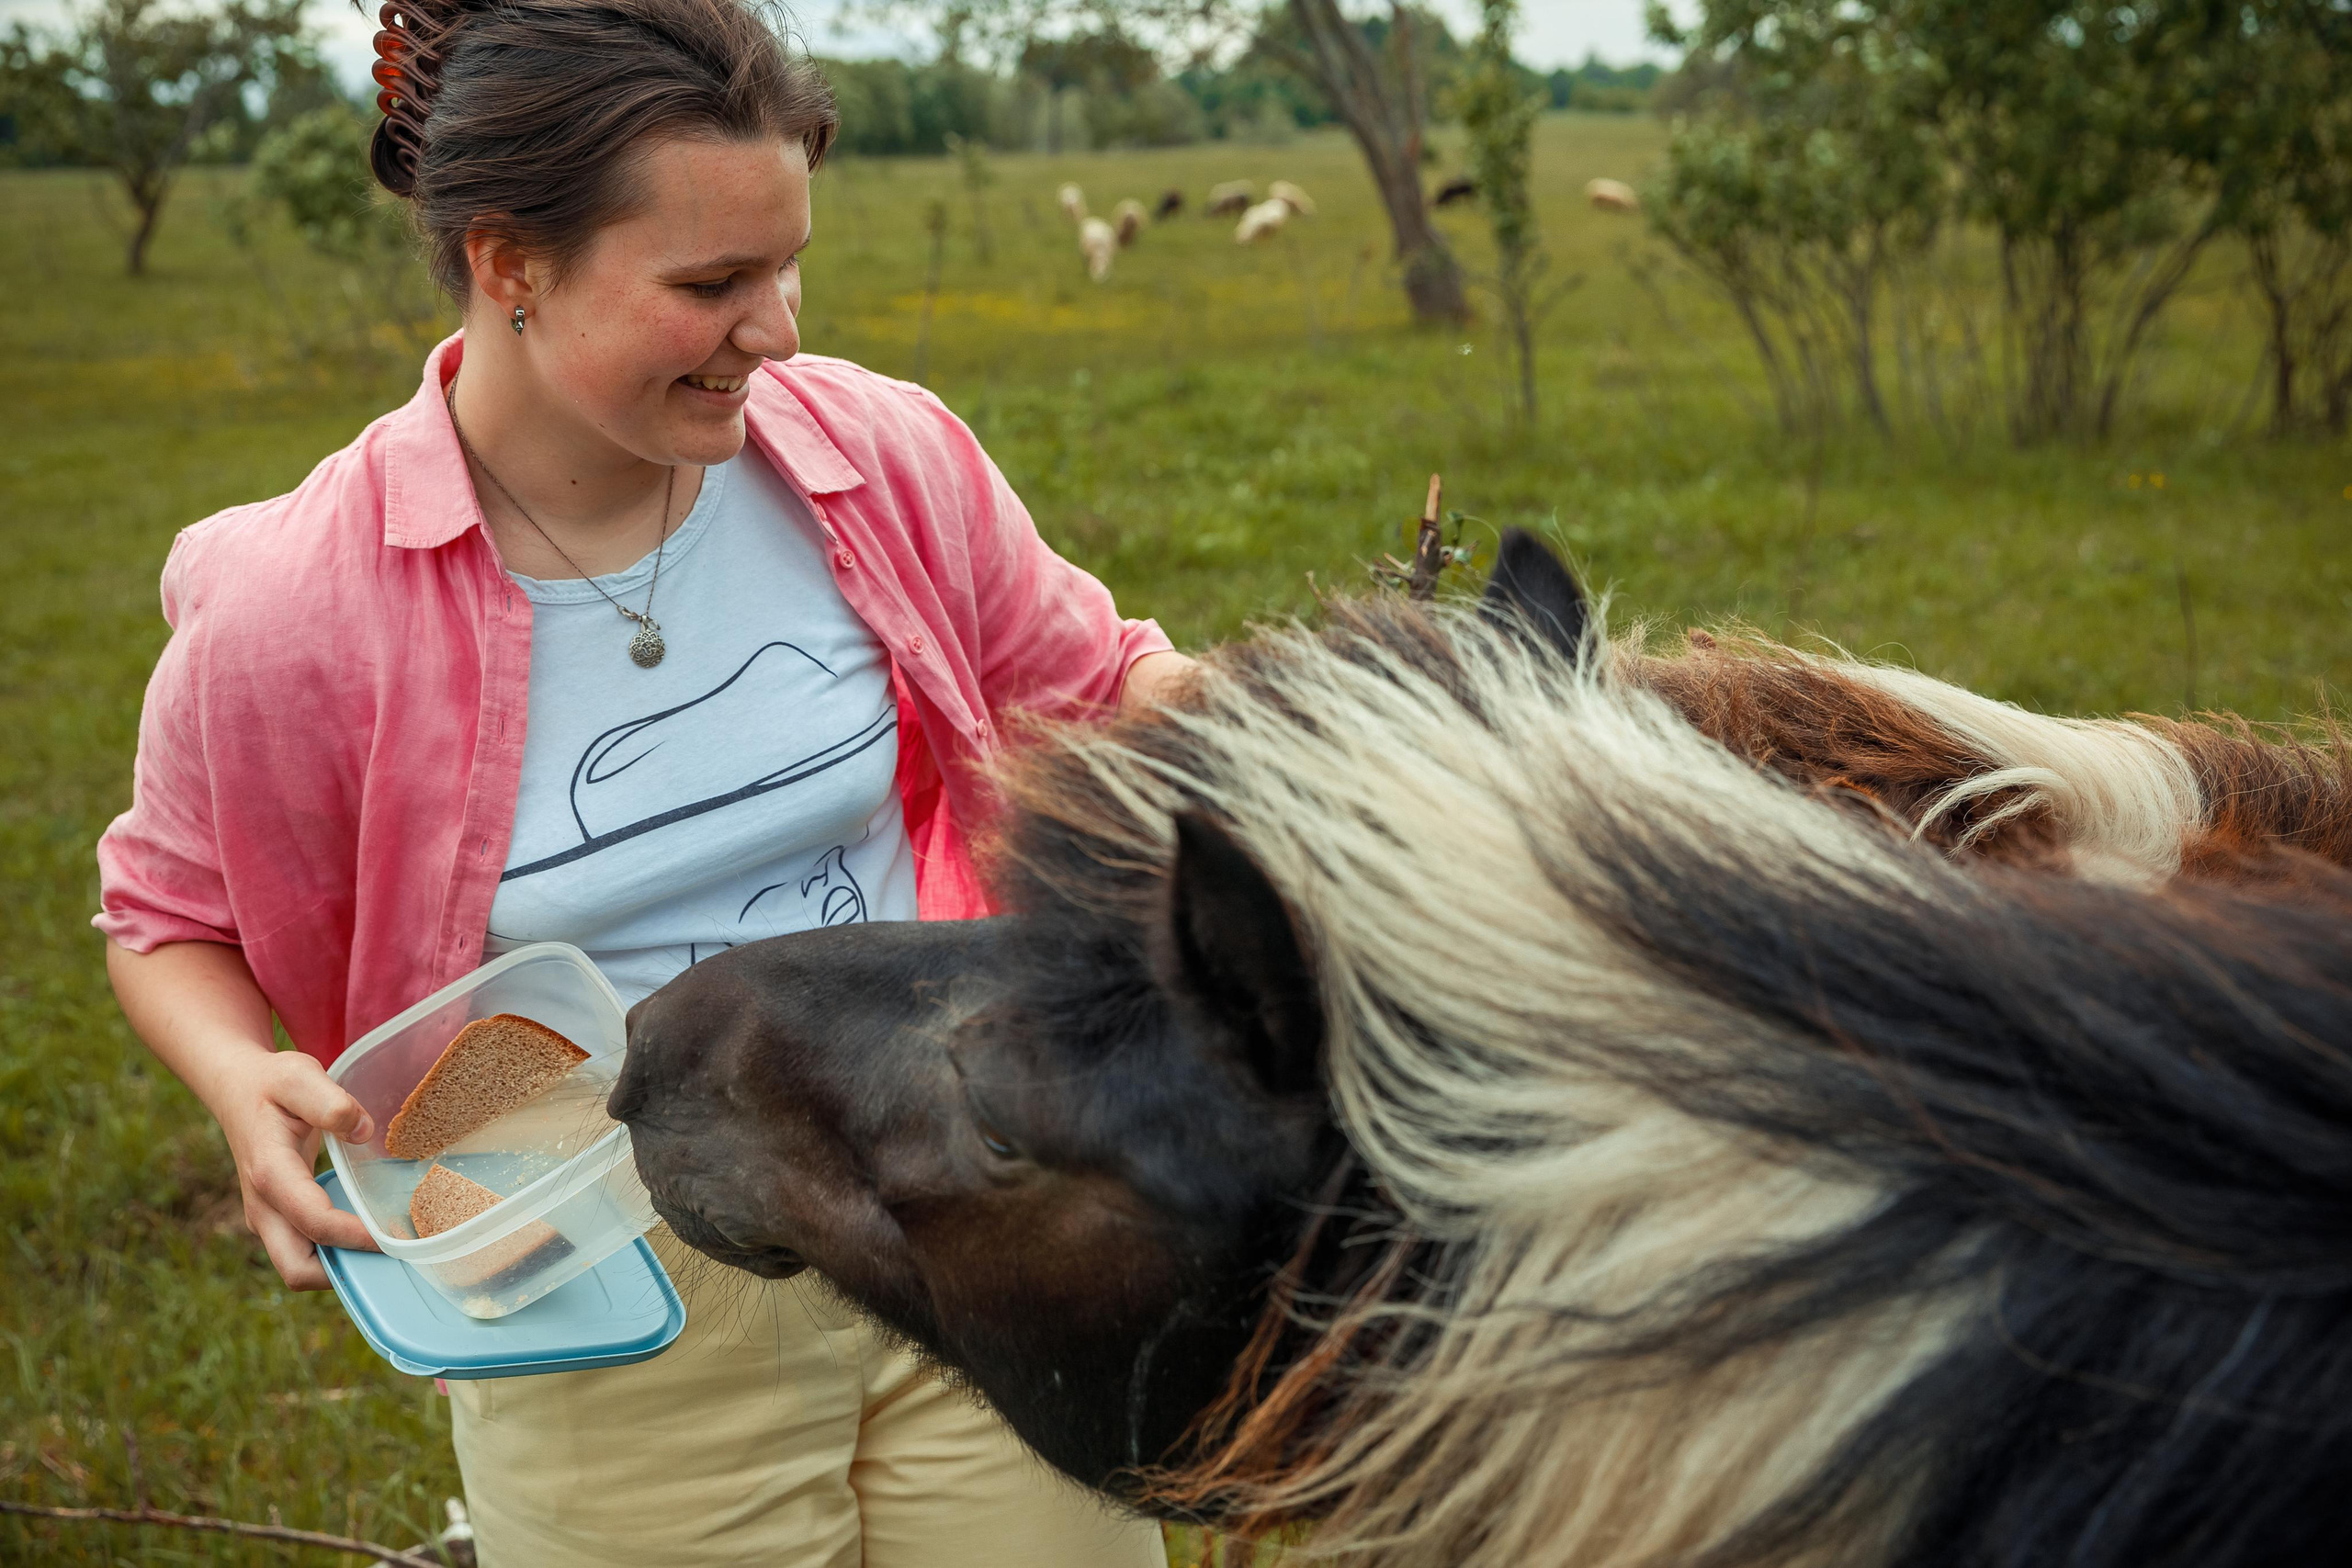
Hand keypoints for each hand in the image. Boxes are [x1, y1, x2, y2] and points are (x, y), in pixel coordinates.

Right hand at [214, 1050, 380, 1289]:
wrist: (237, 1090)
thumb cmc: (271, 1084)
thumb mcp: (299, 1077)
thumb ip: (330, 1103)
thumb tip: (363, 1131)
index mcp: (271, 1174)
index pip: (314, 1222)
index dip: (356, 1236)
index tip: (396, 1236)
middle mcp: (264, 1207)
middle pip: (297, 1270)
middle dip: (344, 1273)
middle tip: (394, 1256)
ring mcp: (268, 1218)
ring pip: (301, 1267)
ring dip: (342, 1268)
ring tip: (390, 1250)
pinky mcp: (278, 1218)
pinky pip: (307, 1251)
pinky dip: (336, 1253)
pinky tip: (372, 1234)